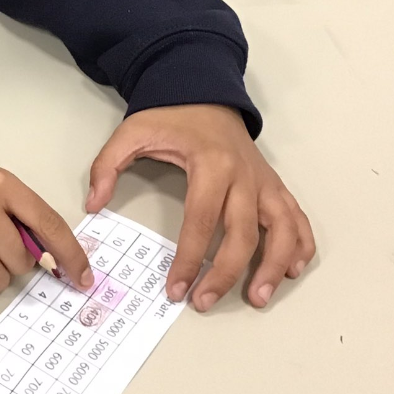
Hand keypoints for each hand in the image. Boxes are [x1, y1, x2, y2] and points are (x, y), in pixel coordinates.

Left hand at [86, 104, 314, 311]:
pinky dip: (300, 244)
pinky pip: (296, 217)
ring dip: (274, 266)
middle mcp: (243, 175)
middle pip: (242, 234)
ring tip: (259, 297)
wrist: (203, 91)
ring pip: (281, 230)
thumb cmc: (170, 115)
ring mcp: (263, 181)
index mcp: (209, 164)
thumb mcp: (131, 132)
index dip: (188, 260)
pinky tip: (293, 268)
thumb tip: (93, 203)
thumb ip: (107, 165)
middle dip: (224, 274)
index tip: (175, 287)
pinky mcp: (274, 184)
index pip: (201, 222)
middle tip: (203, 302)